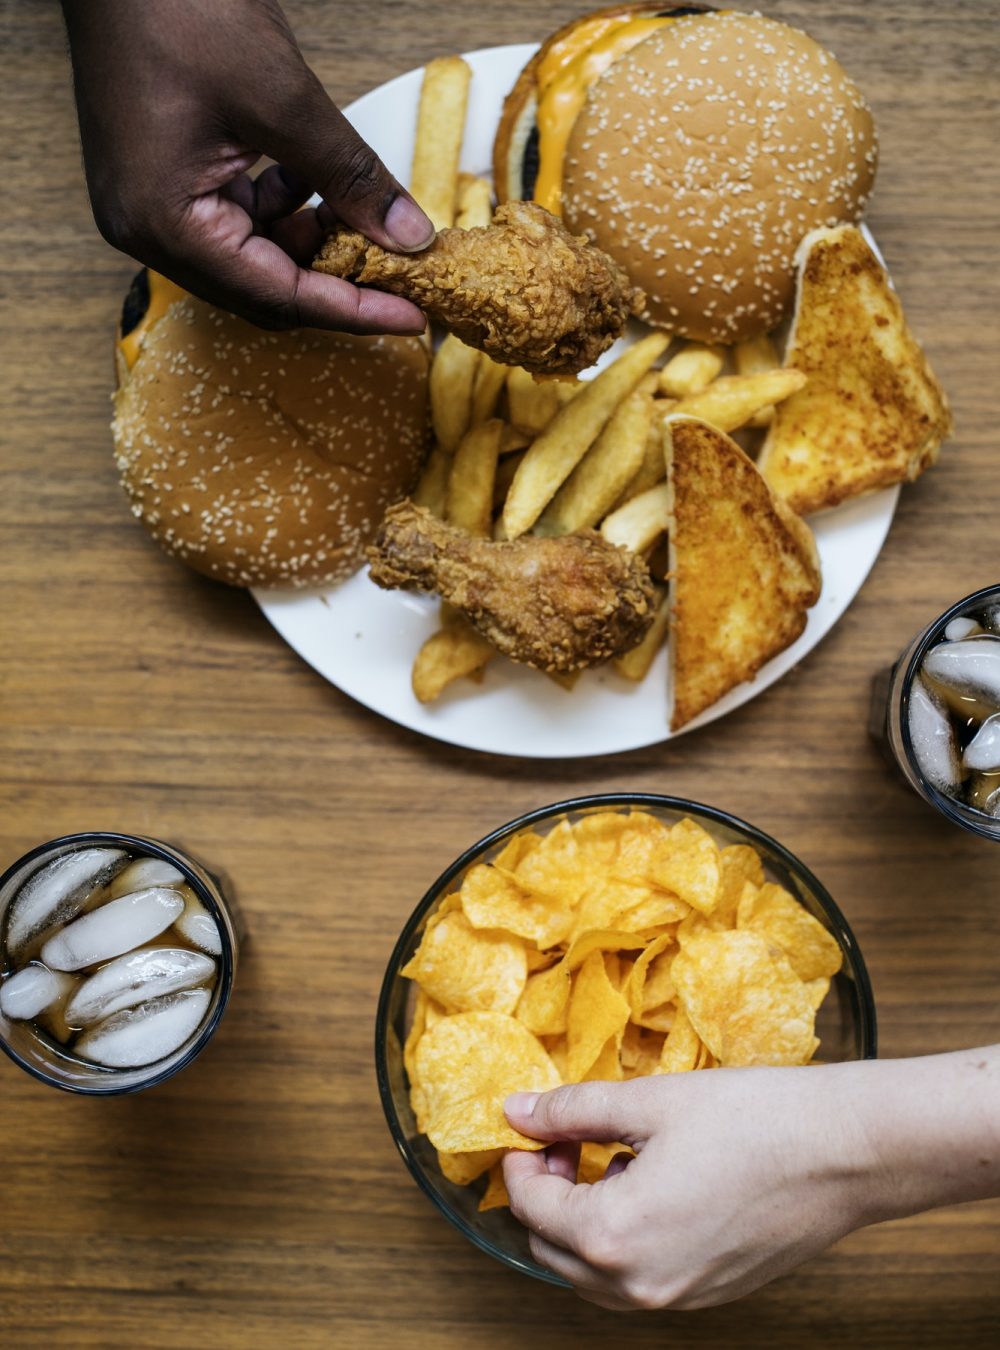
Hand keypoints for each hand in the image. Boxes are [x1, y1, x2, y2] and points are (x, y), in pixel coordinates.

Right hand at [61, 0, 432, 332]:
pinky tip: (311, 182)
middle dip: (333, 283)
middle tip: (400, 278)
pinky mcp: (162, 182)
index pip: (278, 296)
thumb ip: (349, 177)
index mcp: (165, 225)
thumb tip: (408, 236)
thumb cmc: (177, 8)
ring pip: (252, 259)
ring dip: (309, 244)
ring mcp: (151, 208)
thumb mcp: (284, 99)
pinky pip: (233, 221)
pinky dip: (280, 212)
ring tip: (359, 215)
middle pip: (262, 291)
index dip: (352, 311)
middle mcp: (148, 231)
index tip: (412, 317)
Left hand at [503, 1068, 877, 1310]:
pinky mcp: (709, 1294)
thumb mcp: (649, 1102)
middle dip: (546, 1193)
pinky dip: (624, 1240)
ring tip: (613, 1159)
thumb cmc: (752, 1119)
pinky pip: (639, 1280)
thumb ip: (573, 1110)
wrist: (844, 1152)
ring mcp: (678, 1297)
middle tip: (566, 1140)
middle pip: (553, 1249)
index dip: (520, 1160)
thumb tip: (516, 1112)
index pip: (531, 1205)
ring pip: (594, 1275)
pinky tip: (653, 1186)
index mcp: (615, 1236)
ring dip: (583, 1222)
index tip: (532, 1126)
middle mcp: (641, 1284)